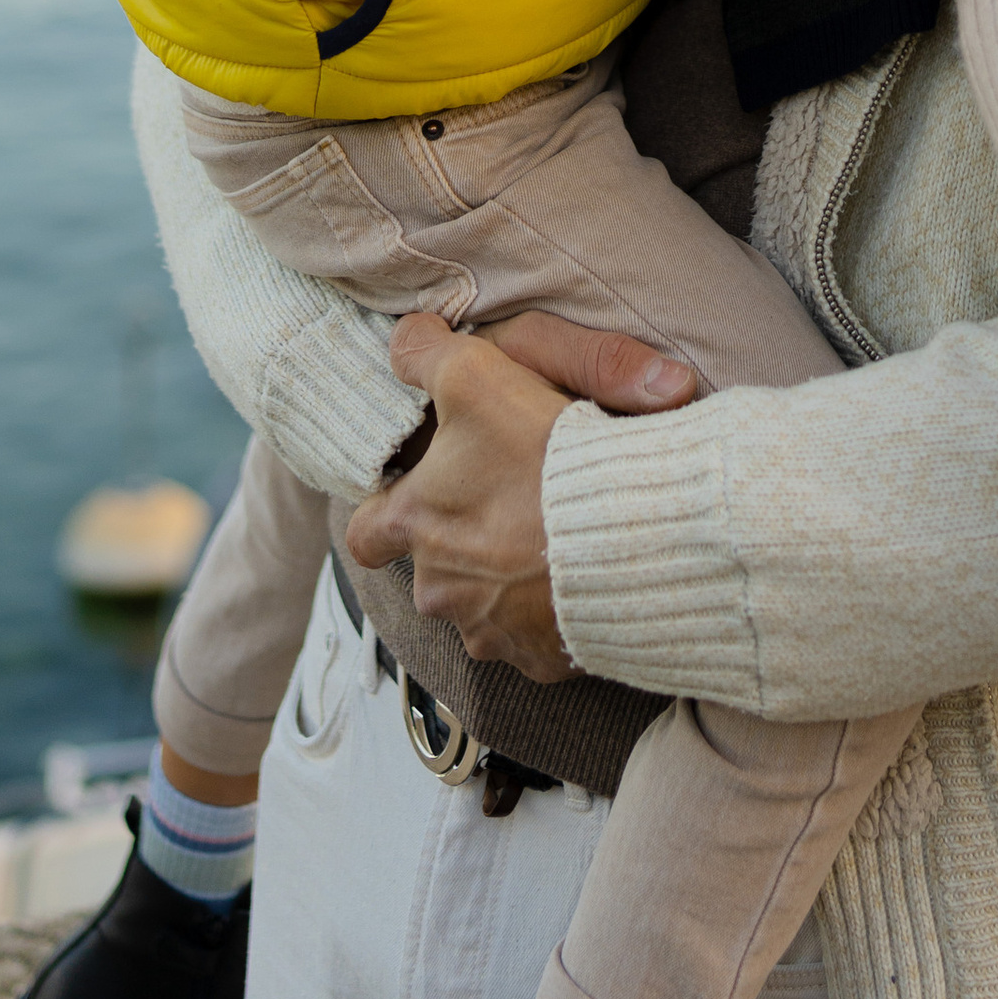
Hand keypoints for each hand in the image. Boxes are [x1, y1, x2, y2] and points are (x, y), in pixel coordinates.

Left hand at [344, 313, 681, 678]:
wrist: (632, 527)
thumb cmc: (546, 450)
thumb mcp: (478, 371)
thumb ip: (427, 352)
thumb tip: (403, 339)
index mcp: (416, 525)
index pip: (365, 532)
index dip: (385, 512)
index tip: (415, 495)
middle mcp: (441, 589)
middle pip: (433, 571)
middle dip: (462, 544)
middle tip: (509, 504)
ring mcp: (492, 632)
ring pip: (484, 606)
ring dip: (508, 578)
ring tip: (553, 535)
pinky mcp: (544, 659)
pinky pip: (538, 635)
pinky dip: (553, 608)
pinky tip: (583, 569)